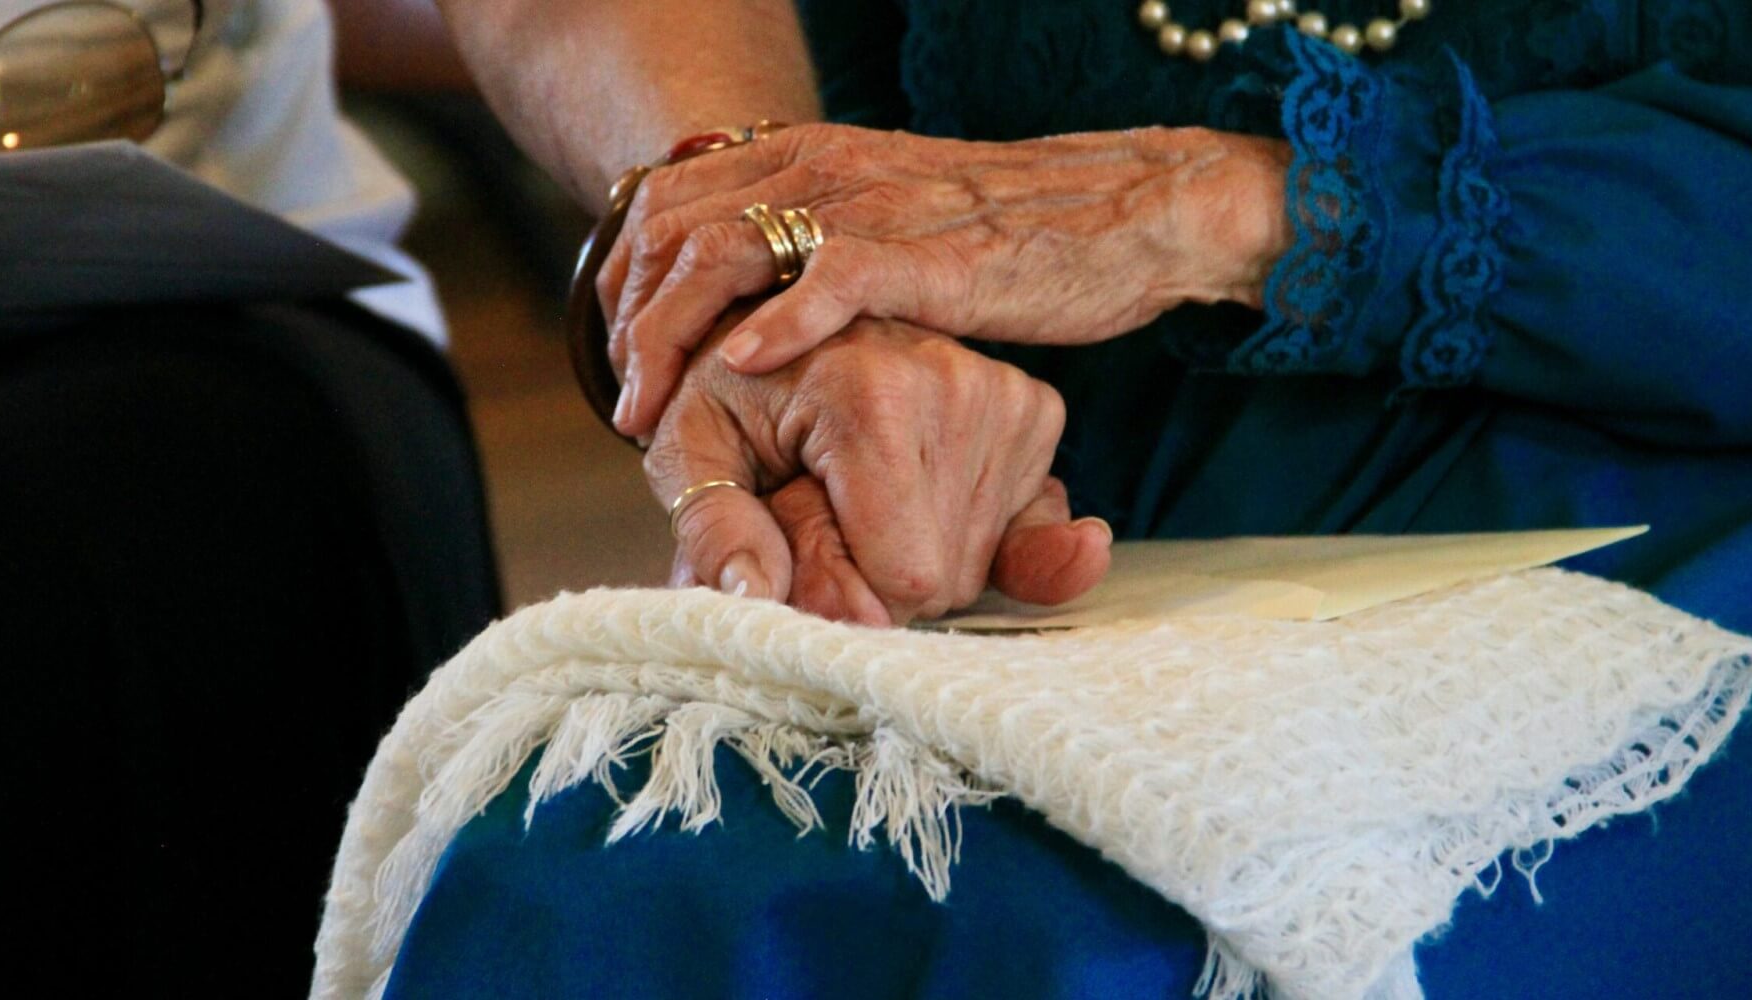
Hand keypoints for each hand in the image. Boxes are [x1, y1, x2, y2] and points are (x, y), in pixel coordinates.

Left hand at [601, 122, 1291, 435]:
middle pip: (672, 228)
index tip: (618, 358)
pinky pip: (829, 277)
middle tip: (624, 404)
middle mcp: (825, 168)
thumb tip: (759, 307)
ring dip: (672, 335)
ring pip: (725, 251)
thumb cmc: (1019, 234)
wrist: (1133, 209)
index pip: (667, 202)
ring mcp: (872, 205)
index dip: (623, 282)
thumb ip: (825, 246)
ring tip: (653, 410)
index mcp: (810, 157)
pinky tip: (739, 366)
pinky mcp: (927, 252)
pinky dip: (775, 322)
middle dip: (627, 321)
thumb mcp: (896, 224)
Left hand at [644, 311, 1111, 625]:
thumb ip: (714, 527)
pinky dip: (964, 532)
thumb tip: (756, 594)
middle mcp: (955, 380)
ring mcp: (1006, 392)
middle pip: (944, 576)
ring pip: (978, 561)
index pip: (907, 575)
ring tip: (860, 490)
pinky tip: (915, 496)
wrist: (782, 315)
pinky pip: (1020, 530)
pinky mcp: (1035, 408)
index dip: (848, 592)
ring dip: (916, 551)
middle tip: (824, 509)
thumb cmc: (728, 391)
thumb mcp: (689, 452)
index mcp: (871, 391)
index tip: (800, 540)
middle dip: (878, 573)